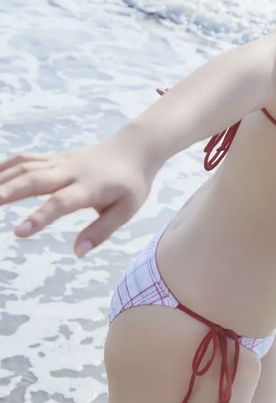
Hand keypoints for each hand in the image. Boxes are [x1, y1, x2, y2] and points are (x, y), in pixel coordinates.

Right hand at [0, 139, 151, 257]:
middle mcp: (70, 172)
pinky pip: (25, 160)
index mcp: (89, 187)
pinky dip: (4, 166)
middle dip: (8, 193)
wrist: (134, 148)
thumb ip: (101, 231)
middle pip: (35, 180)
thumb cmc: (131, 184)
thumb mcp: (126, 210)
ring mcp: (60, 162)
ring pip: (25, 168)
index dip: (39, 217)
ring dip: (1, 180)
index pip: (60, 203)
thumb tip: (77, 253)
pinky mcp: (53, 158)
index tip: (18, 233)